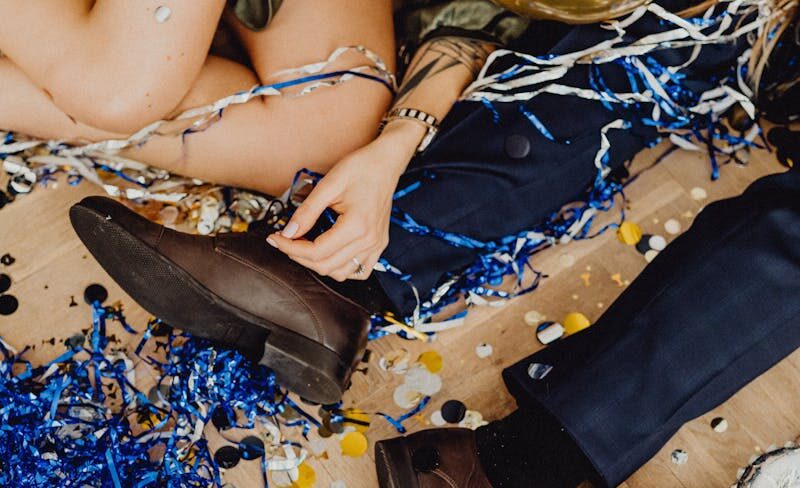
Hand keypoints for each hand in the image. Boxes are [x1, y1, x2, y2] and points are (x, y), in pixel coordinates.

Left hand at [267, 122, 422, 280]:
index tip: (275, 238)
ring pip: (341, 273)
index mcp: (357, 226)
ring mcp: (376, 245)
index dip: (290, 247)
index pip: (316, 251)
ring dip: (318, 264)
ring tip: (303, 247)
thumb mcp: (329, 185)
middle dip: (299, 256)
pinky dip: (341, 268)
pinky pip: (359, 271)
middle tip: (284, 241)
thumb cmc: (361, 168)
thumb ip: (307, 212)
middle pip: (326, 265)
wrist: (386, 163)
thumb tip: (288, 232)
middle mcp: (369, 240)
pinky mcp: (379, 245)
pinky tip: (329, 255)